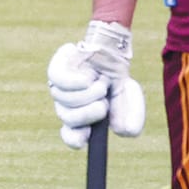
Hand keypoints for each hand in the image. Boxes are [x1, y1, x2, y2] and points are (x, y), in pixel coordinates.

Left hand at [47, 20, 144, 149]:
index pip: (71, 135)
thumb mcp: (129, 97)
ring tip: (101, 83)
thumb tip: (125, 132)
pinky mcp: (55, 70)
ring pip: (64, 101)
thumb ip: (133, 116)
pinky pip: (57, 81)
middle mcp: (67, 105)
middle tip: (104, 102)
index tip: (85, 136)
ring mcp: (59, 89)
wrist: (112, 50)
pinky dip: (74, 82)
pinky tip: (88, 78)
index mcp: (82, 117)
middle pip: (68, 119)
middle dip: (90, 113)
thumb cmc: (117, 76)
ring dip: (89, 93)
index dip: (74, 138)